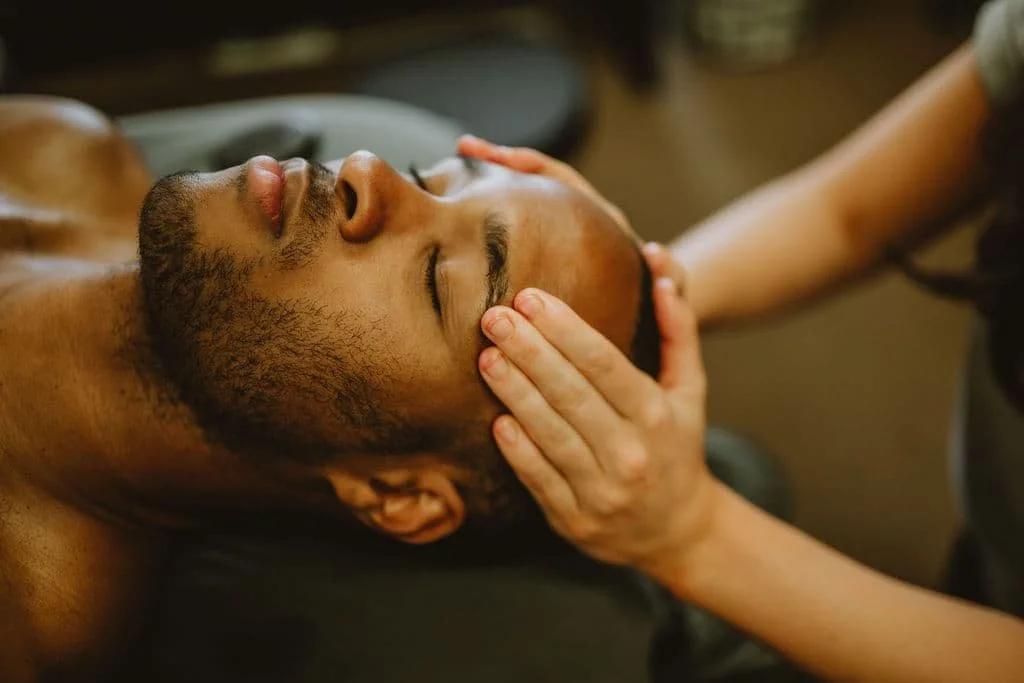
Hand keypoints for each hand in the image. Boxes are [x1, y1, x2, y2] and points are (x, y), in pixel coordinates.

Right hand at [457, 136, 689, 297]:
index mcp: (602, 220)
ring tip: (460, 167)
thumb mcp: (667, 287)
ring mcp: (567, 231)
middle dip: (503, 159)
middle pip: (540, 177)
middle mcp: (582, 216)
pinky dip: (498, 216)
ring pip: (529, 199)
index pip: (562, 180)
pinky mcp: (556, 250)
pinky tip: (463, 223)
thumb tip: (656, 254)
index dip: (527, 165)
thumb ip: (667, 273)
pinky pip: (523, 231)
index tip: (492, 154)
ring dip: (496, 179)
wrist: (659, 307)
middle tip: (466, 148)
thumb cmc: (661, 298)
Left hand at [476, 257, 720, 572]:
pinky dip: (518, 450)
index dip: (565, 329)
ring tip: (486, 356)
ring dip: (515, 394)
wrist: (678, 532)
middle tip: (493, 317)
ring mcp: (602, 491)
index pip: (604, 364)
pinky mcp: (574, 520)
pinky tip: (496, 419)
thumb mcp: (689, 389)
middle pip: (571, 394)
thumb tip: (660, 265)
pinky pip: (539, 480)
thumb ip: (677, 327)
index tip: (529, 297)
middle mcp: (631, 453)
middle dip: (529, 351)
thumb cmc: (677, 445)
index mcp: (656, 415)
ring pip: (551, 435)